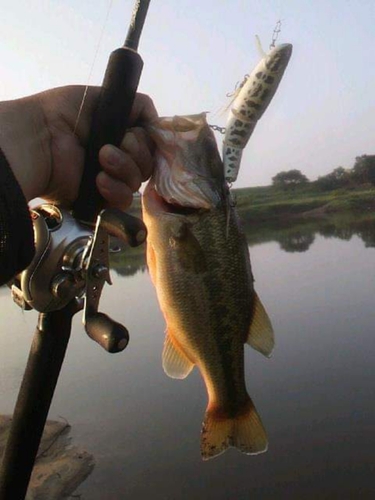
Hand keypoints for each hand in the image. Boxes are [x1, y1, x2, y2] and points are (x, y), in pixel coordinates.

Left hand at [0, 85, 157, 208]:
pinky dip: (115, 188)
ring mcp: (110, 179)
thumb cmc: (65, 112)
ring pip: (137, 180)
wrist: (41, 138)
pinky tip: (98, 179)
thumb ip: (136, 104)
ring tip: (101, 157)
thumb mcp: (104, 97)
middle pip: (147, 162)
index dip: (149, 139)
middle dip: (136, 151)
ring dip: (123, 167)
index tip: (141, 132)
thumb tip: (156, 120)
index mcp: (118, 134)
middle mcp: (117, 157)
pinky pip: (124, 199)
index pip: (149, 142)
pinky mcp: (101, 199)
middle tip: (115, 143)